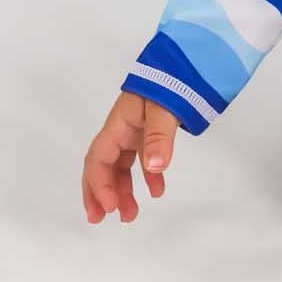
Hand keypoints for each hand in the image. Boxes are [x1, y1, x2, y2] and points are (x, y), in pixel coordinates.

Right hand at [82, 91, 180, 224]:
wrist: (183, 63)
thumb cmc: (169, 81)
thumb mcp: (164, 108)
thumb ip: (159, 137)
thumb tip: (155, 168)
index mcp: (118, 124)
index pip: (99, 159)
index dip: (100, 185)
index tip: (110, 206)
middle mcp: (121, 130)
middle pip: (101, 166)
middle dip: (98, 192)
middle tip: (98, 218)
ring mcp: (133, 132)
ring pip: (120, 166)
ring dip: (122, 190)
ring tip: (129, 215)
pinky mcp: (147, 133)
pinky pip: (141, 160)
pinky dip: (146, 177)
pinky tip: (157, 191)